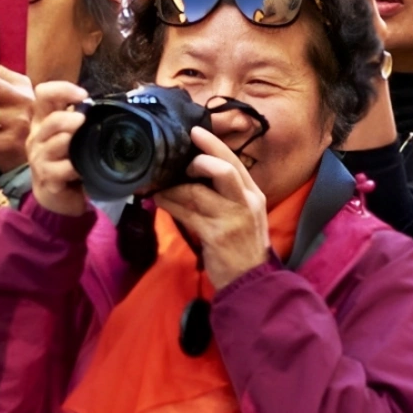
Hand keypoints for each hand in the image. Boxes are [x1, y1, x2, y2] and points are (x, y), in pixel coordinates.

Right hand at [26, 81, 89, 216]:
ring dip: (72, 142)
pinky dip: (75, 168)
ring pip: (55, 144)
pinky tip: (82, 169)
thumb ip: (83, 117)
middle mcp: (38, 136)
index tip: (83, 94)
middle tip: (83, 121)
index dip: (62, 89)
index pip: (43, 94)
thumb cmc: (66, 156)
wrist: (57, 192)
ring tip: (83, 145)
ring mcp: (40, 158)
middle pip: (51, 120)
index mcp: (43, 120)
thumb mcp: (74, 134)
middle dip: (69, 119)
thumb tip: (114, 103)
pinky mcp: (47, 177)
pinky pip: (61, 169)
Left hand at [155, 126, 269, 288]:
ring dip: (173, 186)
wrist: (250, 280)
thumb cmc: (244, 246)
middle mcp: (245, 202)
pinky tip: (159, 200)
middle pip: (223, 169)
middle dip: (199, 160)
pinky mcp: (215, 235)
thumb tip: (194, 175)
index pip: (234, 162)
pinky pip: (186, 213)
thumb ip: (227, 195)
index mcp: (253, 194)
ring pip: (197, 192)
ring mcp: (231, 218)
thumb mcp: (245, 214)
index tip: (195, 132)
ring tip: (159, 185)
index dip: (213, 145)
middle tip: (180, 163)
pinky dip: (169, 204)